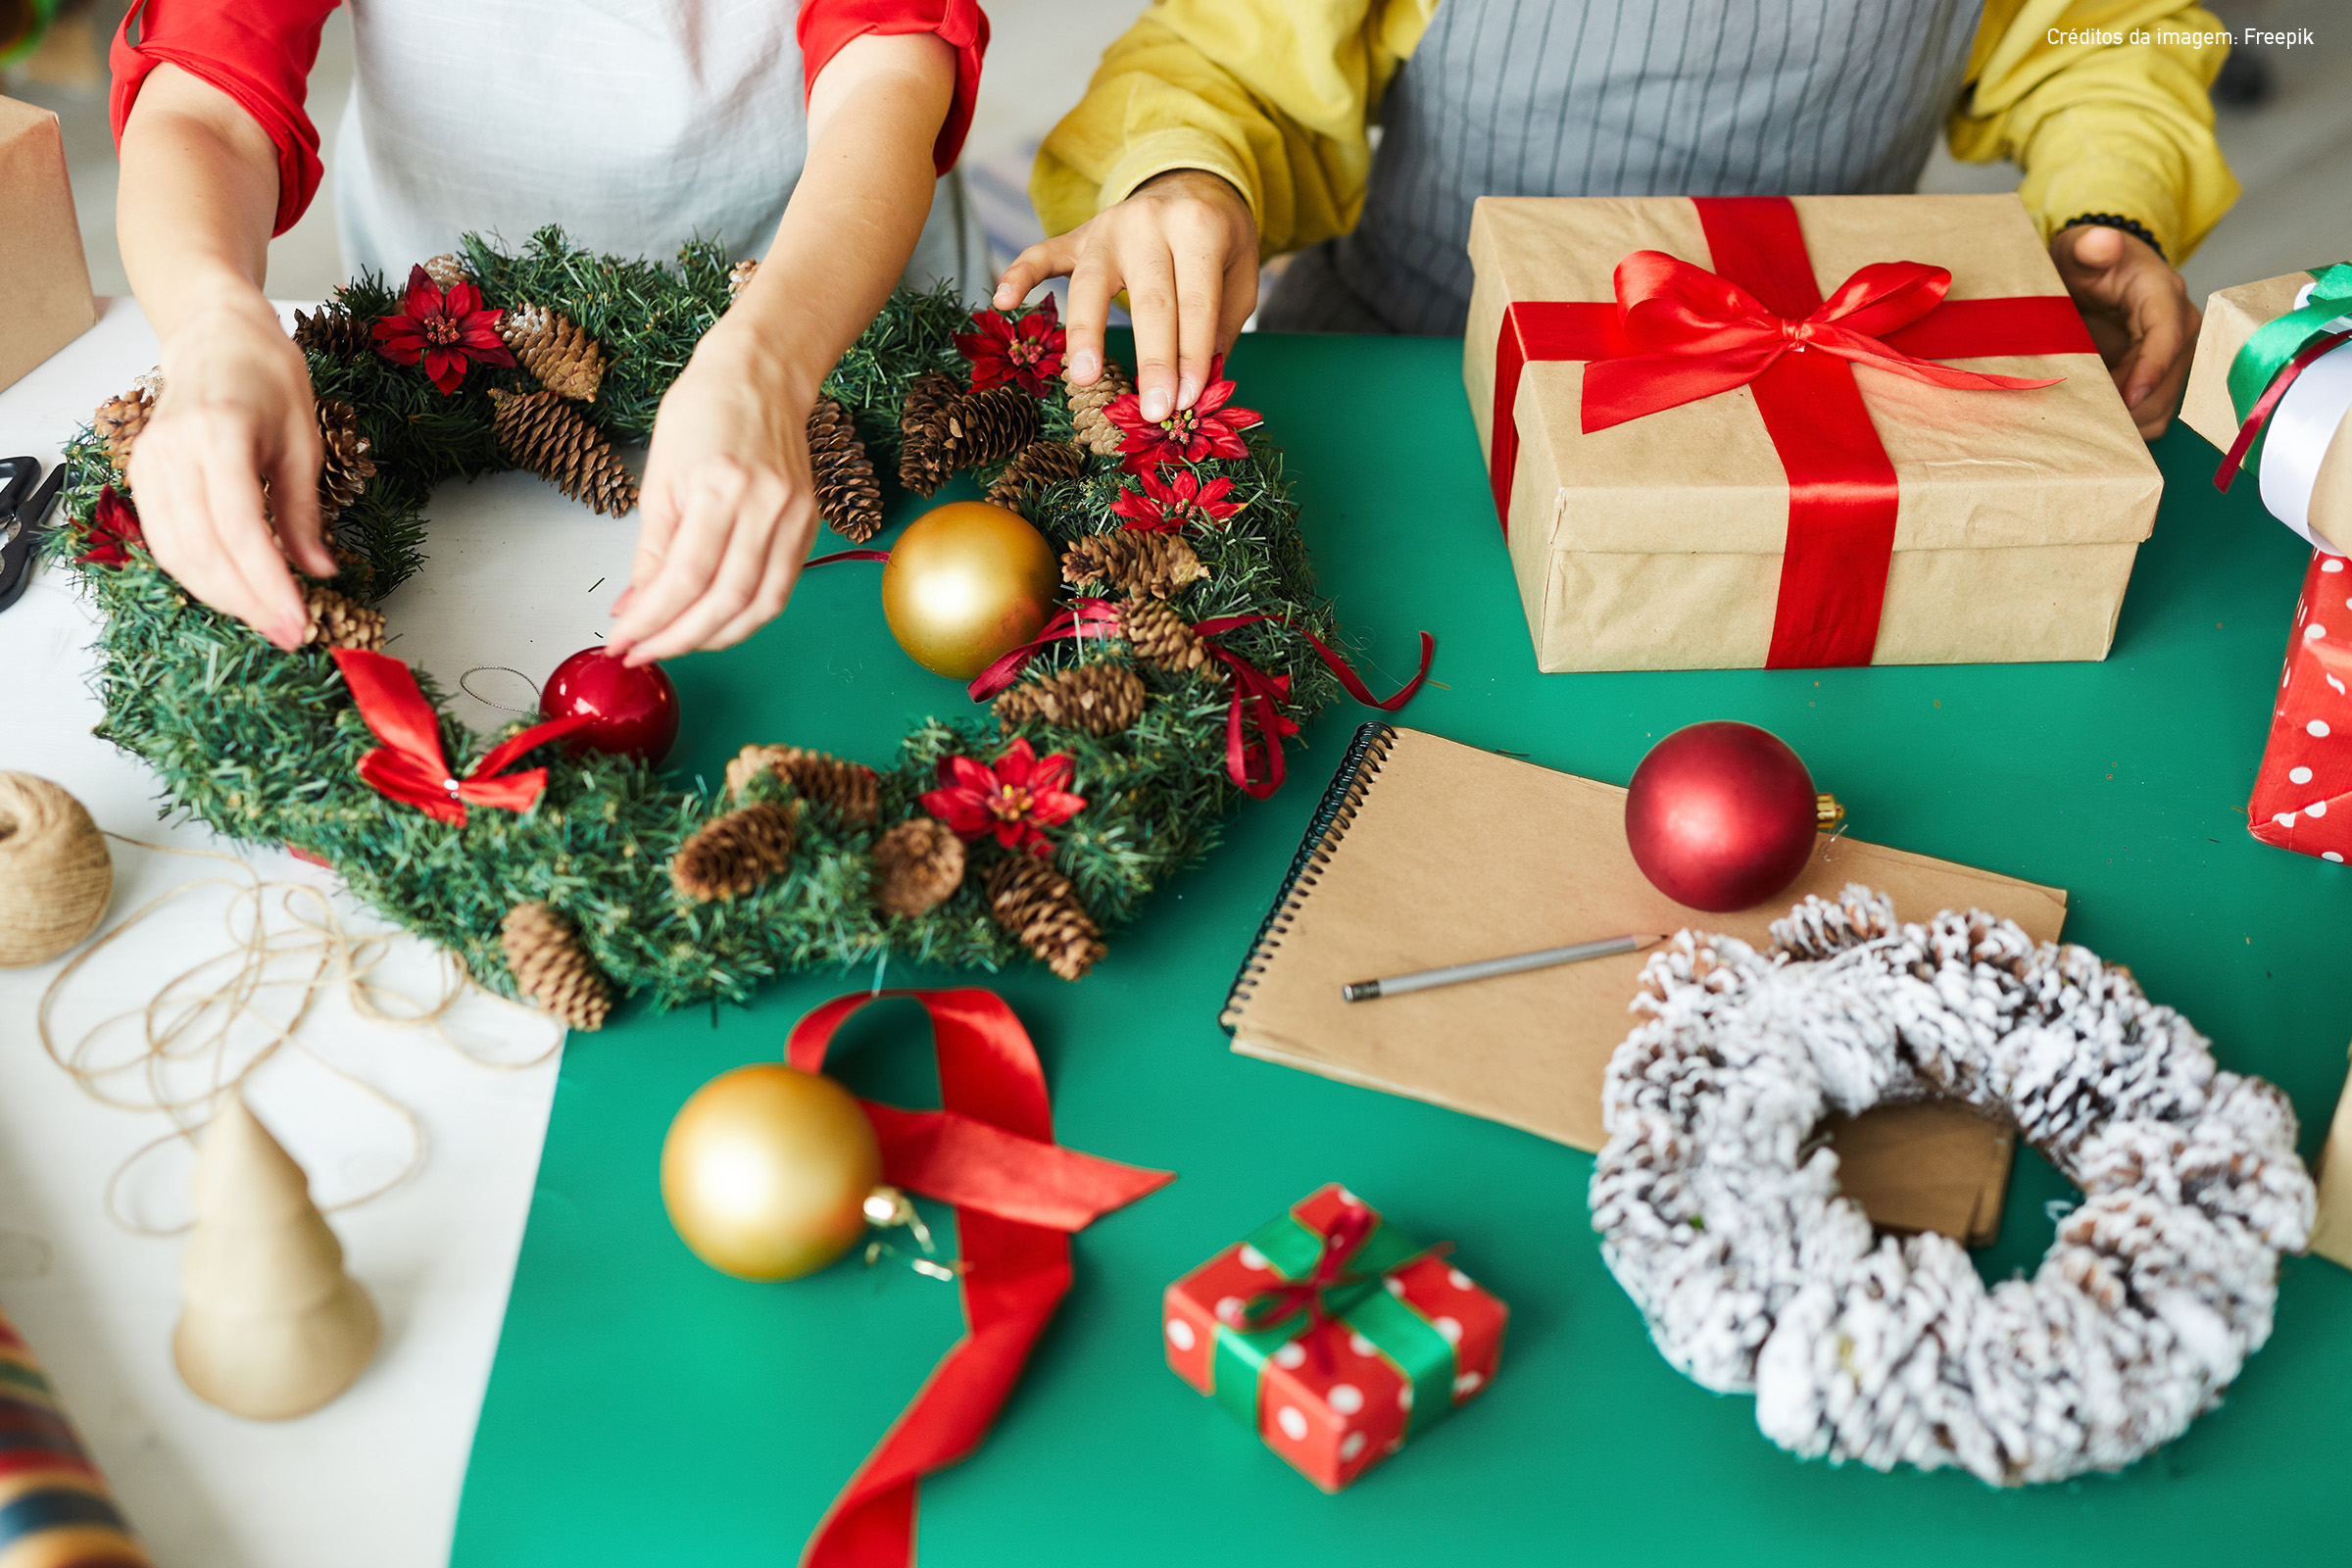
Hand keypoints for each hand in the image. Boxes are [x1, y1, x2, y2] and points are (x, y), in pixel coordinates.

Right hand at [128, 289, 331, 647]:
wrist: (216, 337)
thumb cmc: (268, 379)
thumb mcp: (304, 442)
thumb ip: (304, 511)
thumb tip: (319, 571)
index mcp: (220, 433)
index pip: (240, 528)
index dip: (267, 583)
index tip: (298, 622)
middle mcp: (174, 450)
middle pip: (203, 549)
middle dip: (247, 601)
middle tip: (288, 634)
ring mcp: (149, 463)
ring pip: (176, 552)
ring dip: (221, 595)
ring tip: (265, 619)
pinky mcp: (141, 474)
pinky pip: (164, 538)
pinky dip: (197, 573)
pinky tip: (233, 591)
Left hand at [609, 321, 818, 664]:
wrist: (761, 375)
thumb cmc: (703, 411)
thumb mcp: (660, 477)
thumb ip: (652, 550)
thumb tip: (635, 608)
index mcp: (720, 487)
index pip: (685, 578)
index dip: (652, 620)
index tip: (622, 640)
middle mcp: (765, 506)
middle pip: (726, 601)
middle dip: (680, 639)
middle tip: (645, 652)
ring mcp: (795, 517)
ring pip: (760, 606)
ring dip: (716, 637)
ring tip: (678, 645)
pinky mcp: (810, 525)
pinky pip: (780, 589)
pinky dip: (747, 616)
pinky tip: (716, 622)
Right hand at [994, 168, 1257, 422]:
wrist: (1192, 184)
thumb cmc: (1218, 244)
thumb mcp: (1240, 276)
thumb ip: (1220, 326)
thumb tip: (1195, 385)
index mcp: (1198, 229)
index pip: (1195, 303)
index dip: (1193, 356)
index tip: (1188, 402)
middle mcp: (1149, 223)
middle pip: (1149, 300)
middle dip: (1153, 361)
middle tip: (1153, 411)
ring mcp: (1107, 227)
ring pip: (1092, 285)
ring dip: (1087, 333)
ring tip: (1084, 378)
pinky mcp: (1078, 236)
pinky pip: (1042, 253)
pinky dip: (1019, 275)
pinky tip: (1002, 301)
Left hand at [2050, 223, 2197, 439]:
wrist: (2092, 275)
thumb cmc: (2084, 262)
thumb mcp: (2076, 248)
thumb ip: (2087, 246)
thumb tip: (2104, 241)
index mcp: (2162, 292)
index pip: (2168, 335)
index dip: (2151, 370)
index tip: (2127, 398)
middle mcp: (2181, 324)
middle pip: (2170, 379)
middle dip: (2133, 406)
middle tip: (2088, 419)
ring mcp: (2176, 353)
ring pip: (2164, 403)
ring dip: (2130, 419)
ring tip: (2088, 420)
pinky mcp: (2165, 375)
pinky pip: (2155, 412)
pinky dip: (2129, 423)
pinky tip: (2098, 420)